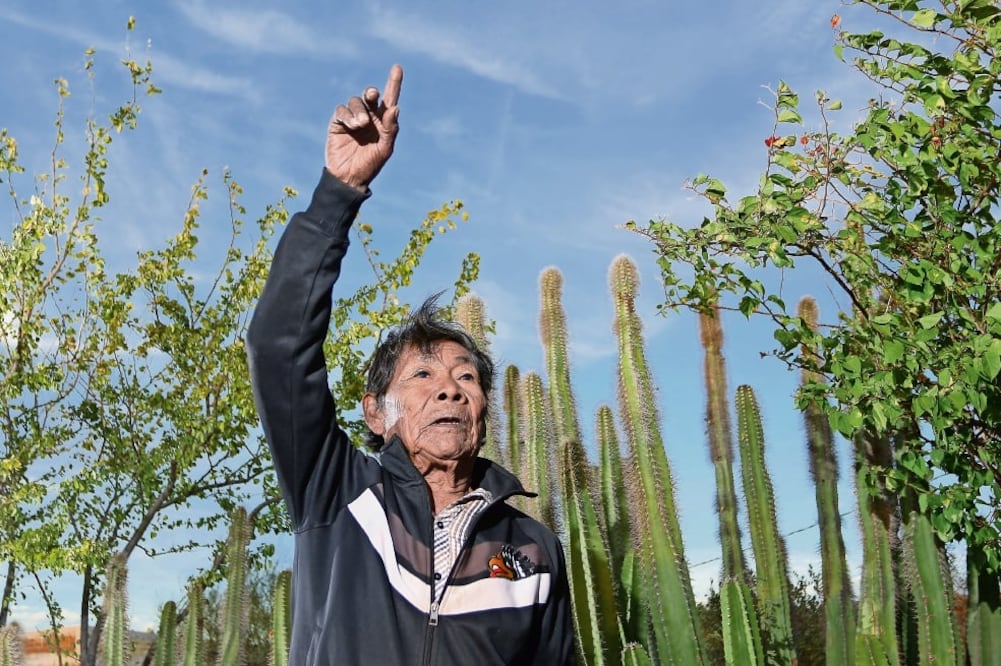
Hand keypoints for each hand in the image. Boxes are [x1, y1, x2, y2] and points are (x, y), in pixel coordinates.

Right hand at [325, 64, 402, 189]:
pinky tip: (352, 125)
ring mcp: (353, 118)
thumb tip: (395, 108)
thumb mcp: (384, 148)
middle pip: (370, 96)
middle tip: (372, 95)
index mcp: (383, 121)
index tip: (397, 67)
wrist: (349, 177)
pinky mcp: (338, 122)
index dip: (394, 83)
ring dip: (359, 110)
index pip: (390, 99)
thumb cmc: (370, 164)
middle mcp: (369, 116)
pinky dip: (347, 115)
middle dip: (371, 93)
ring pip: (355, 101)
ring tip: (361, 124)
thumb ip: (390, 129)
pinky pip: (342, 110)